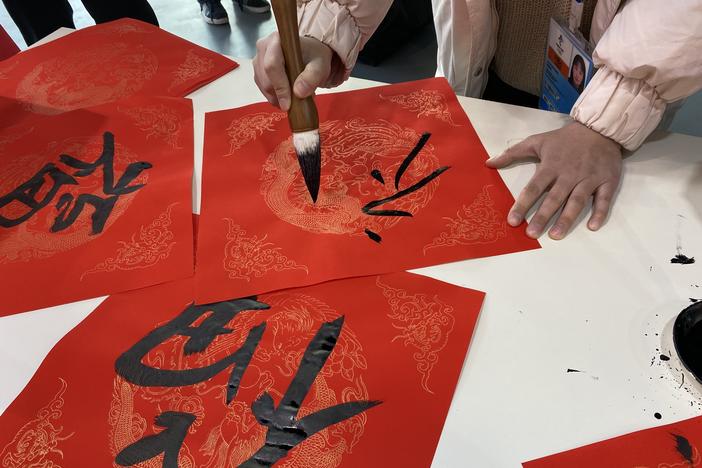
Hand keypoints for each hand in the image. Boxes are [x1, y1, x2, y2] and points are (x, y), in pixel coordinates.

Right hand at [253, 32, 332, 111]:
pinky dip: (274, 96)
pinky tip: (286, 96)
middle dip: (279, 95)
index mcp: (277, 40)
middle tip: (296, 102)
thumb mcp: (320, 66)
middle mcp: (263, 47)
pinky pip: (262, 89)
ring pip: (263, 85)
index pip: (272, 65)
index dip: (279, 86)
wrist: (310, 55)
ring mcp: (258, 59)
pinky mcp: (258, 71)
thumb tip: (298, 92)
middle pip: (265, 78)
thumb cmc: (314, 57)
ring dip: (277, 97)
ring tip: (294, 96)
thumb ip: (311, 77)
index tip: (288, 103)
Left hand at [486, 122, 622, 239]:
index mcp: (551, 166)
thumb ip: (512, 153)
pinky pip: (604, 199)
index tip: (513, 221)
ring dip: (567, 219)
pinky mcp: (607, 181)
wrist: (600, 128)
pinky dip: (600, 212)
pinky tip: (592, 227)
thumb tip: (488, 163)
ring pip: (577, 201)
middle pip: (554, 198)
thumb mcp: (537, 141)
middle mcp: (569, 174)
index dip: (522, 204)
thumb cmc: (565, 139)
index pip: (534, 188)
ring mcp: (589, 178)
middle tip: (531, 234)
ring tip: (556, 235)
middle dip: (542, 216)